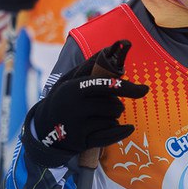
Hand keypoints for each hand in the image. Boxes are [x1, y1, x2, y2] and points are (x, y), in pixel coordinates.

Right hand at [24, 41, 148, 167]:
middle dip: (116, 105)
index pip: (105, 86)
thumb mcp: (71, 79)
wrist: (43, 127)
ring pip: (112, 121)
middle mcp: (76, 107)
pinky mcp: (81, 141)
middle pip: (113, 106)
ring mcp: (78, 126)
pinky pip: (109, 136)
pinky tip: (129, 128)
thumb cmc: (63, 98)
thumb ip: (91, 64)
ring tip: (100, 117)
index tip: (144, 90)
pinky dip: (121, 132)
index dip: (127, 87)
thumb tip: (113, 46)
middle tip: (108, 105)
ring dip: (113, 118)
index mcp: (74, 89)